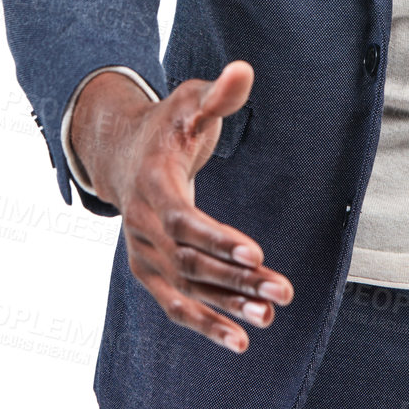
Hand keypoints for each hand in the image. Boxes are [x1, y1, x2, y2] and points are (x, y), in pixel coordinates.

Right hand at [70, 62, 292, 352]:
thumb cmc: (167, 125)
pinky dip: (207, 323)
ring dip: (228, 307)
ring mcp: (144, 257)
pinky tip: (241, 339)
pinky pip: (179, 306)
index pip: (184, 220)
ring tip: (270, 317)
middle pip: (192, 262)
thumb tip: (243, 70)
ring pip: (188, 291)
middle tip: (284, 289)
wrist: (124, 155)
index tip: (256, 252)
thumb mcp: (188, 101)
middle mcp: (142, 230)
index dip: (218, 238)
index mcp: (152, 187)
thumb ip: (217, 94)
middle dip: (239, 278)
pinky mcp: (152, 275)